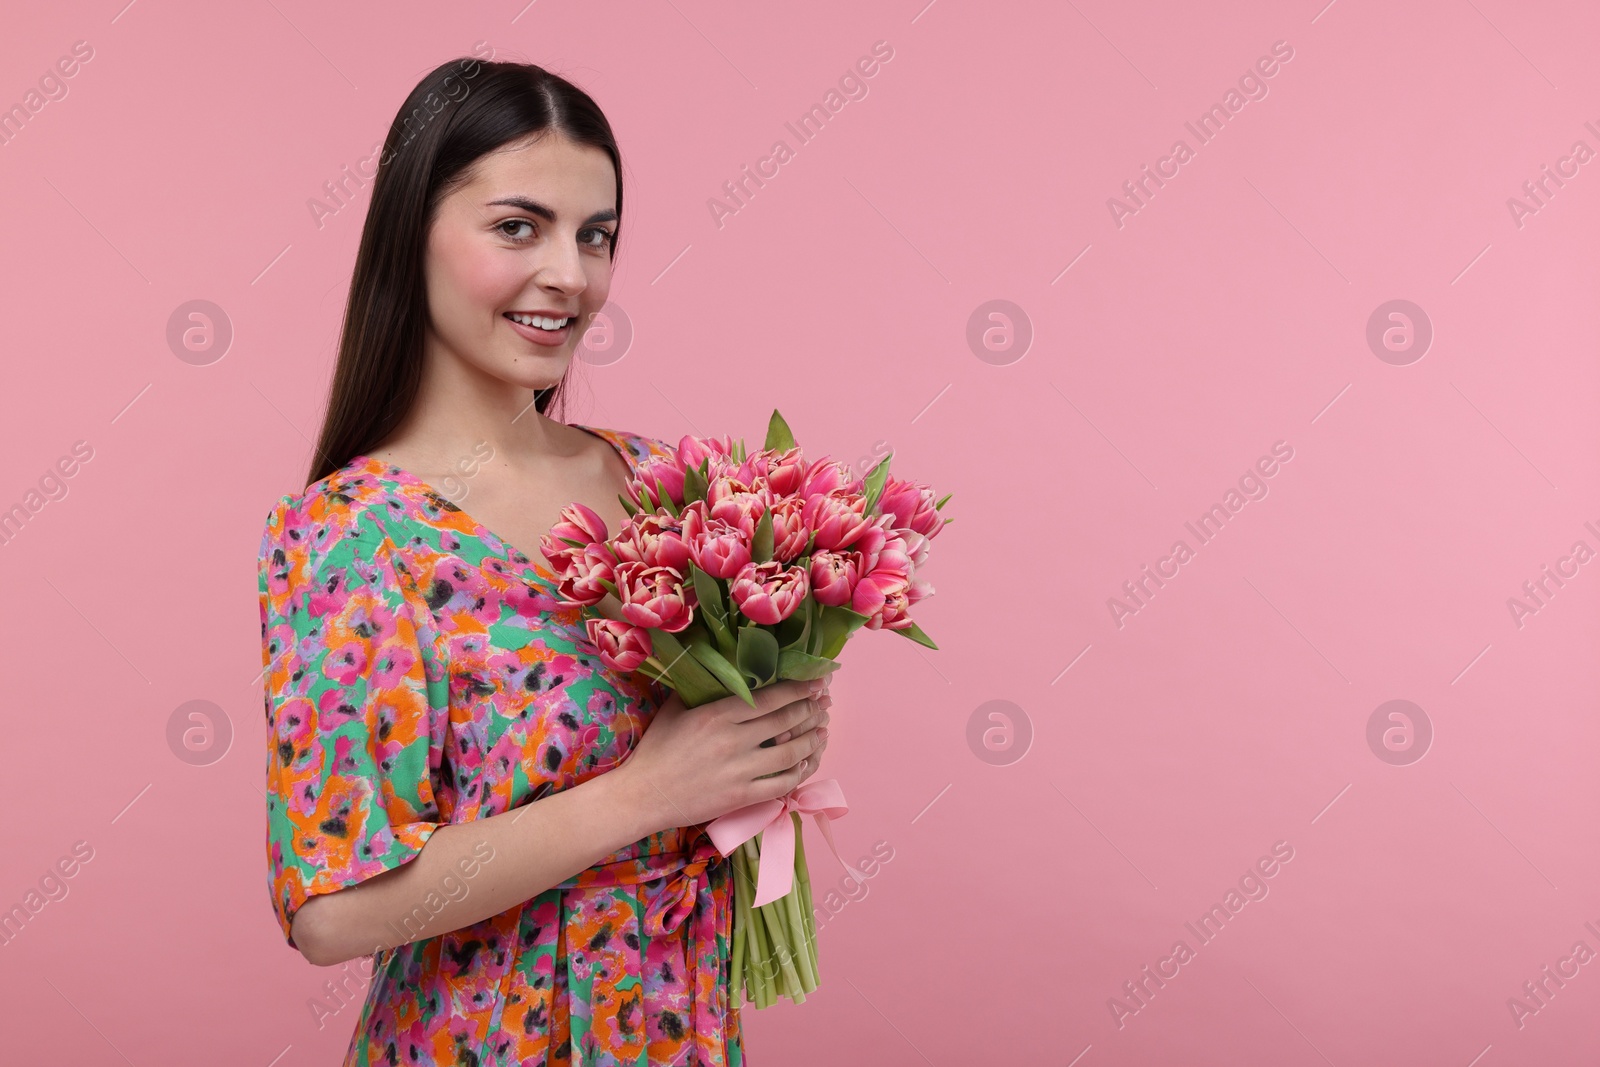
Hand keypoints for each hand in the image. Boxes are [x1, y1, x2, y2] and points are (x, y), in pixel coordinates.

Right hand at [615, 672, 834, 833]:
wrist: (643, 795)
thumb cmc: (657, 749)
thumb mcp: (675, 709)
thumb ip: (702, 689)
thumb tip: (723, 667)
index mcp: (717, 714)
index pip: (769, 698)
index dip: (798, 688)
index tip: (816, 682)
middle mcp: (733, 740)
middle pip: (785, 721)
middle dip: (810, 709)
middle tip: (824, 703)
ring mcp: (739, 771)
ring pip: (790, 753)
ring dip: (812, 740)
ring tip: (823, 730)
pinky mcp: (741, 797)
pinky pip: (781, 785)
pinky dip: (799, 773)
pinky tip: (807, 764)